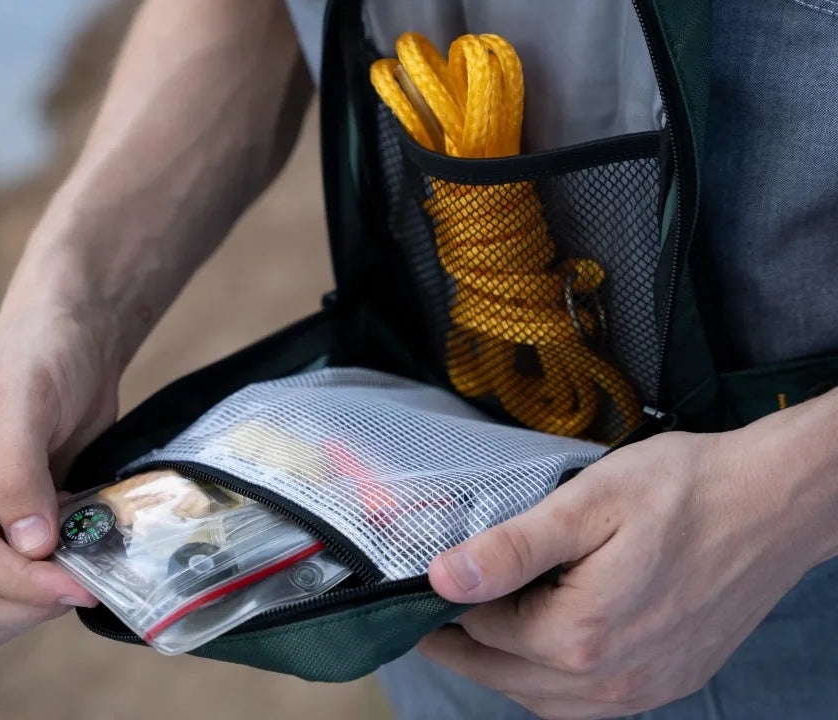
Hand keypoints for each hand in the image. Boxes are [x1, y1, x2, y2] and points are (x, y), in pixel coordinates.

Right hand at [0, 305, 120, 645]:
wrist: (71, 343)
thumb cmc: (39, 354)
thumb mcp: (24, 397)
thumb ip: (18, 471)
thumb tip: (30, 546)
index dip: (25, 581)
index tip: (82, 584)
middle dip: (31, 601)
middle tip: (93, 581)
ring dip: (43, 598)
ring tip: (91, 560)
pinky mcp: (10, 531)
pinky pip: (24, 584)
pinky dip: (55, 581)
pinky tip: (89, 548)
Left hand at [419, 423, 829, 718]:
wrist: (771, 504)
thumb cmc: (683, 490)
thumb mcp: (587, 503)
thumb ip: (513, 548)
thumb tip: (445, 578)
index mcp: (583, 633)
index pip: (484, 633)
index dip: (447, 607)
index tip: (419, 586)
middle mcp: (612, 678)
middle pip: (506, 676)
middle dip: (462, 648)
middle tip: (429, 615)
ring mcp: (645, 688)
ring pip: (545, 700)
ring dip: (504, 669)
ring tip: (478, 628)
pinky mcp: (668, 682)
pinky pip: (589, 705)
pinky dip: (551, 684)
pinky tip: (543, 649)